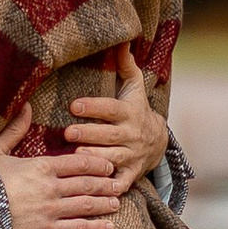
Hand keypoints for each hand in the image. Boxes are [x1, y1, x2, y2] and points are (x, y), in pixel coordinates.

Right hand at [0, 105, 127, 228]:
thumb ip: (14, 131)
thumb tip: (24, 106)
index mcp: (42, 166)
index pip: (80, 162)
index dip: (97, 163)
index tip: (107, 165)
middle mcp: (51, 187)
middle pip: (88, 183)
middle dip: (106, 183)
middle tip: (118, 183)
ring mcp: (51, 210)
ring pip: (87, 205)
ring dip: (105, 203)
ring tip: (116, 202)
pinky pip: (78, 228)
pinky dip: (96, 227)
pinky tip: (108, 226)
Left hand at [66, 45, 169, 188]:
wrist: (159, 142)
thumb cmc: (136, 110)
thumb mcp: (134, 88)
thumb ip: (126, 66)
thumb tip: (122, 41)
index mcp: (129, 113)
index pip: (111, 108)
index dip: (94, 107)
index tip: (74, 105)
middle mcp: (131, 135)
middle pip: (109, 135)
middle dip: (89, 134)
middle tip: (68, 133)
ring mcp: (131, 156)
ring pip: (113, 158)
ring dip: (95, 158)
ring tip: (75, 156)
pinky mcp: (130, 174)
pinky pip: (120, 182)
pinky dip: (110, 187)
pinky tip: (96, 187)